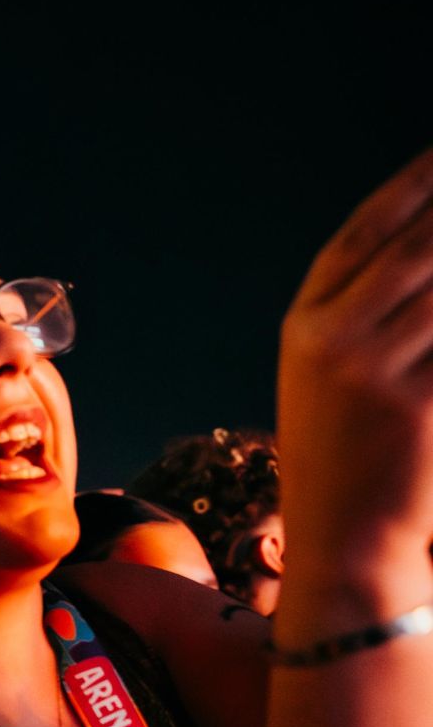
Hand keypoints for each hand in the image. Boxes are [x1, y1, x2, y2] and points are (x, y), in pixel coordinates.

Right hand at [276, 147, 432, 622]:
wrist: (345, 542)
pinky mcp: (420, 408)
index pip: (365, 230)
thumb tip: (423, 250)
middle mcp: (332, 341)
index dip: (414, 184)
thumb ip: (365, 313)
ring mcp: (374, 374)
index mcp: (305, 325)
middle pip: (416, 246)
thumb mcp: (329, 377)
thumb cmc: (346, 456)